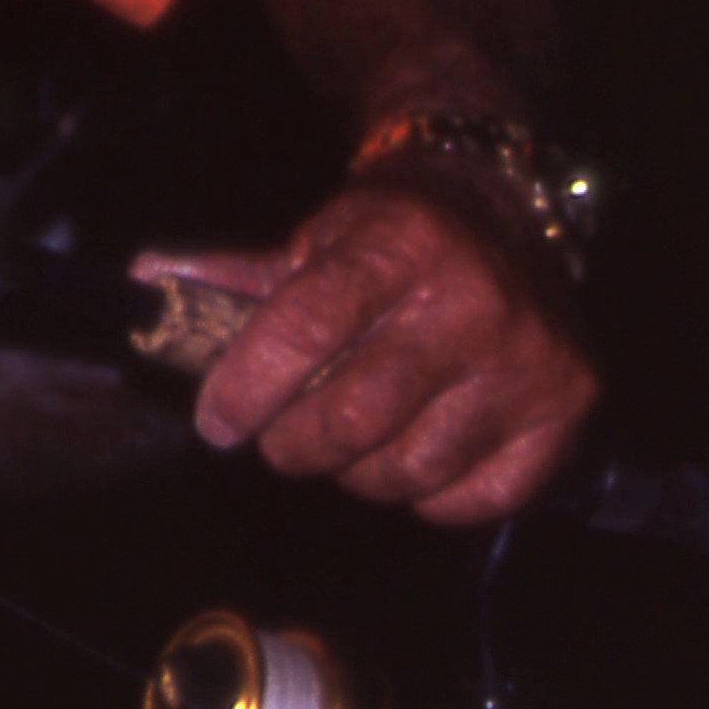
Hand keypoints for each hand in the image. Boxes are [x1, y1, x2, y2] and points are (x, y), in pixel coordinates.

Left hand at [143, 178, 597, 525]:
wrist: (500, 210)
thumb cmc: (389, 238)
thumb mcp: (312, 240)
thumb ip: (231, 277)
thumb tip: (143, 284)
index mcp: (398, 249)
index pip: (305, 330)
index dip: (247, 387)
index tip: (217, 421)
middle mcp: (473, 304)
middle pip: (356, 416)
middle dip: (294, 444)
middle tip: (278, 441)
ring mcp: (527, 361)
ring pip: (411, 467)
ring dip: (356, 474)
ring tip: (344, 444)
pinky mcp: (566, 408)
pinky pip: (478, 497)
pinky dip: (429, 496)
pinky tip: (411, 456)